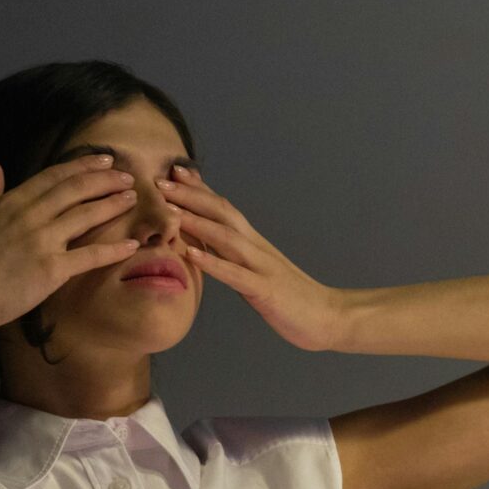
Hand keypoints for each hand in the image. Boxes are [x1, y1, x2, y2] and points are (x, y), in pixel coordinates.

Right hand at [0, 155, 142, 332]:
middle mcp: (31, 215)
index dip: (82, 165)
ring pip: (87, 215)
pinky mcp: (51, 269)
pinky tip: (132, 245)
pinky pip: (89, 255)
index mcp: (12, 201)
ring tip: (133, 198)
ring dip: (113, 204)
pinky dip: (113, 249)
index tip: (103, 160)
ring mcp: (43, 241)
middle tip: (128, 176)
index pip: (54, 176)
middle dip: (105, 179)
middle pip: (77, 189)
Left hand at [159, 165, 345, 350]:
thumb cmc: (292, 298)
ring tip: (169, 211)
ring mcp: (262, 267)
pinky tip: (191, 255)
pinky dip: (213, 263)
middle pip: (222, 213)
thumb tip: (206, 243)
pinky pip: (236, 275)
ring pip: (226, 238)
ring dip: (196, 222)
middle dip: (190, 196)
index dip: (199, 189)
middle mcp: (257, 248)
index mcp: (254, 244)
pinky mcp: (266, 291)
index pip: (224, 208)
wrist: (329, 317)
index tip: (173, 172)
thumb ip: (235, 256)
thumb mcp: (258, 271)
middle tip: (159, 181)